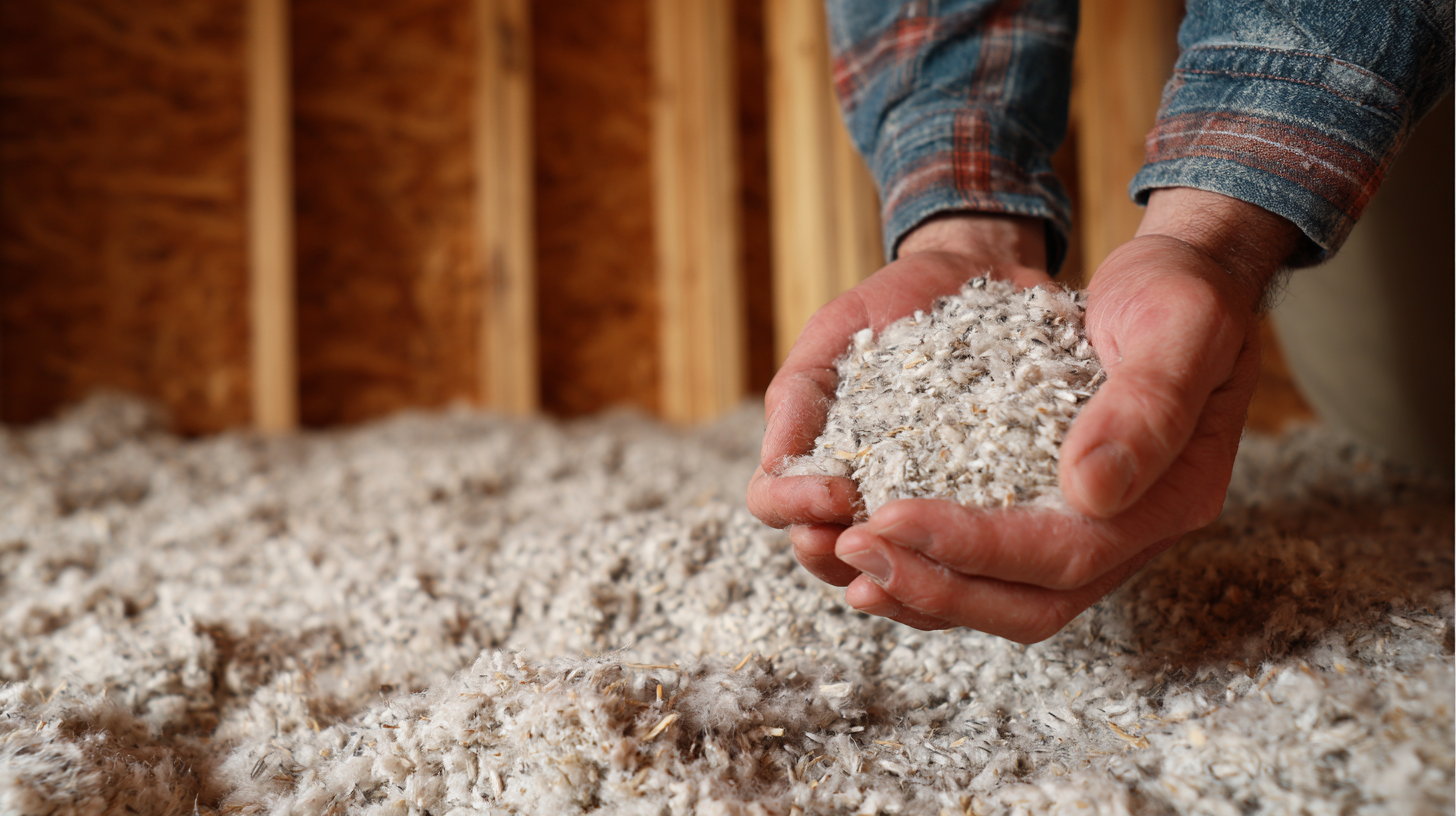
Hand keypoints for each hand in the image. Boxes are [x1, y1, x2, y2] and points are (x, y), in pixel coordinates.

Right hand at [746, 213, 1051, 627]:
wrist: (974, 276)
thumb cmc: (891, 306)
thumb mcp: (836, 332)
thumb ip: (799, 391)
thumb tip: (770, 461)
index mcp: (813, 459)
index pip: (775, 502)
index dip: (793, 506)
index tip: (833, 488)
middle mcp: (860, 497)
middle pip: (829, 557)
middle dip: (840, 556)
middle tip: (868, 536)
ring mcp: (921, 511)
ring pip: (900, 576)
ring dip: (907, 577)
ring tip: (928, 554)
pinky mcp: (984, 511)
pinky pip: (971, 559)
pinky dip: (974, 561)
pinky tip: (995, 544)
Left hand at [748, 190, 1303, 640]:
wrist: (1183, 281)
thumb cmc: (1183, 296)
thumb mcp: (1180, 326)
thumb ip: (1147, 407)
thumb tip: (1089, 491)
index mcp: (1169, 500)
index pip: (1066, 553)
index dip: (975, 546)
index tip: (889, 515)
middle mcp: (1129, 533)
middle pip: (1030, 602)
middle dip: (934, 584)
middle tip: (851, 548)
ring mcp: (1091, 531)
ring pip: (1003, 599)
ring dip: (921, 589)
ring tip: (845, 555)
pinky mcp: (1051, 513)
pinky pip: (989, 567)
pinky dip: (930, 564)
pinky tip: (872, 539)